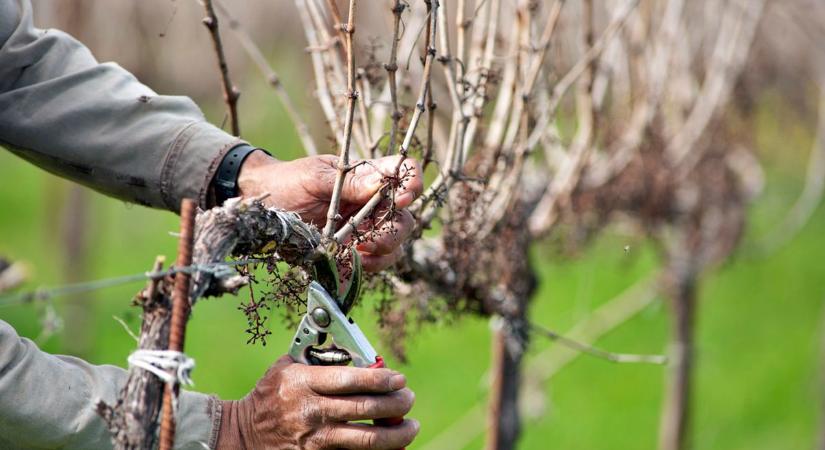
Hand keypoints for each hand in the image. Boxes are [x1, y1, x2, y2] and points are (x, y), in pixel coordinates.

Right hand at [216, 356, 418, 448]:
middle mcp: (311, 411)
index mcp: (304, 383)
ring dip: (396, 434)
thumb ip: (318, 356)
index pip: (350, 380)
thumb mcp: (287, 367)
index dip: (380, 379)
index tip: (399, 378)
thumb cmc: (270, 395)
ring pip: (366, 439)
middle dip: (395, 403)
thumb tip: (355, 348)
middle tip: (408, 398)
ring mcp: (315, 439)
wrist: (243, 435)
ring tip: (411, 426)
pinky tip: (393, 446)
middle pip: (364, 408)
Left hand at [237, 152, 422, 271]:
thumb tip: (382, 183)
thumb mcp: (315, 178)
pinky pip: (377, 262)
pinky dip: (371, 265)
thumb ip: (349, 182)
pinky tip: (353, 261)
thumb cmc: (288, 184)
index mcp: (366, 176)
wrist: (263, 210)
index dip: (411, 183)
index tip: (403, 197)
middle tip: (372, 237)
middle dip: (396, 228)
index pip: (403, 173)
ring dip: (384, 249)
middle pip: (405, 216)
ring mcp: (365, 228)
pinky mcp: (354, 251)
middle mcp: (371, 203)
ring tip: (360, 251)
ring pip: (395, 242)